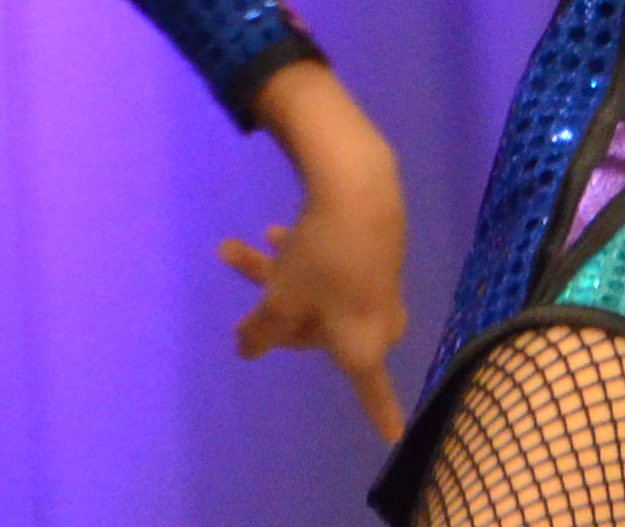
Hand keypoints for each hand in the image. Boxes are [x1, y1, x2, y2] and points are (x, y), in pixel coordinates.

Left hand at [224, 62, 409, 436]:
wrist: (359, 187)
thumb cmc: (320, 260)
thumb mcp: (281, 299)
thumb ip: (261, 331)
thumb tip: (244, 351)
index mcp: (363, 345)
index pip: (372, 392)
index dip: (383, 414)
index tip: (394, 436)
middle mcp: (379, 321)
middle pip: (322, 333)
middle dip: (280, 316)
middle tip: (243, 312)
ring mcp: (379, 286)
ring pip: (320, 295)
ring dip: (276, 276)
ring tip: (231, 248)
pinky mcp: (375, 253)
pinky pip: (332, 272)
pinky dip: (303, 261)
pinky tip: (274, 232)